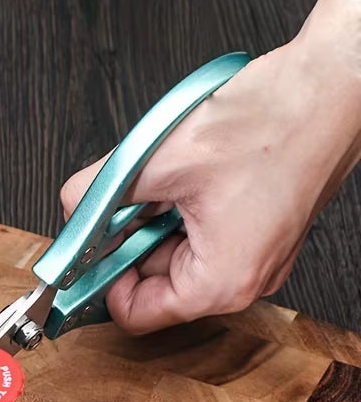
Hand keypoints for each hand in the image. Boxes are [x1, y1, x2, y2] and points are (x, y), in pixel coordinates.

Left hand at [60, 0, 360, 333]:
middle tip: (126, 201)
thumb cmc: (270, 122)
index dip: (103, 282)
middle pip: (155, 286)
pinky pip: (201, 238)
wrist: (330, 84)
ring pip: (176, 258)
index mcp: (220, 283)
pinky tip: (186, 179)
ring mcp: (255, 260)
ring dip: (155, 223)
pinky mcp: (259, 235)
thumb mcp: (158, 161)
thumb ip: (97, 193)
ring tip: (167, 181)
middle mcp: (242, 282)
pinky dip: (180, 213)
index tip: (90, 249)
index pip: (136, 316)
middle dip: (130, 244)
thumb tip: (71, 208)